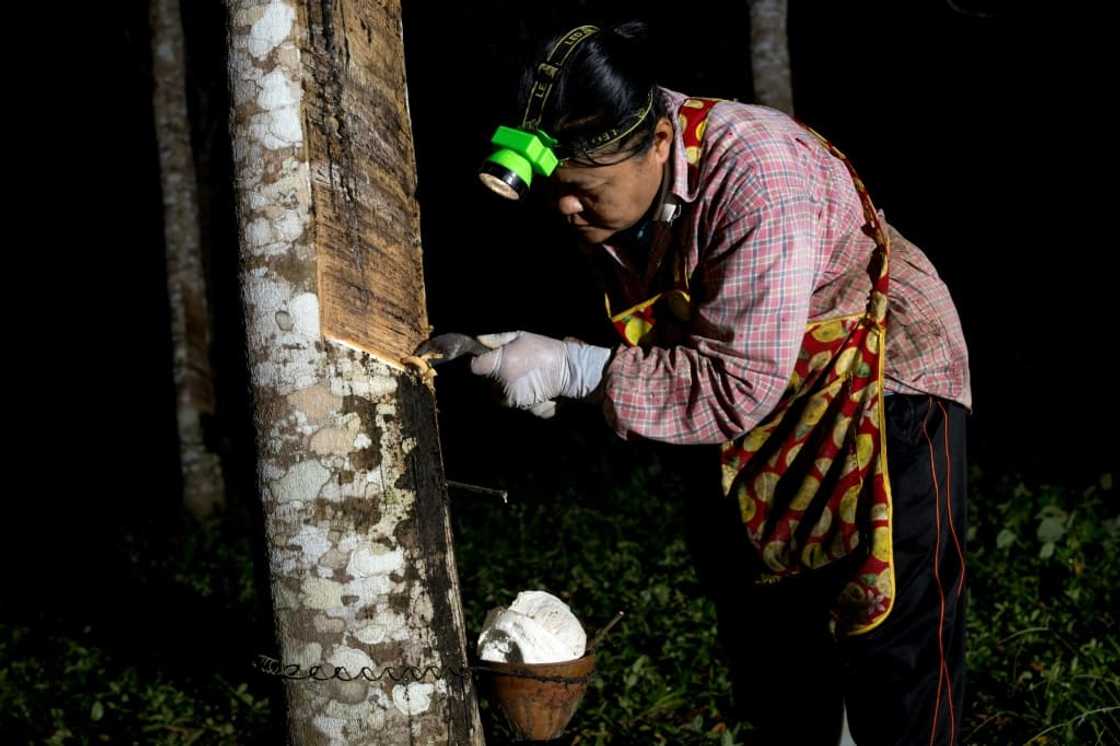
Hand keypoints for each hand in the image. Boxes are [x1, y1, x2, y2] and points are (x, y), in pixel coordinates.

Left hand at [470, 331, 611, 415]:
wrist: (569, 370)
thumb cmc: (546, 349)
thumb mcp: (522, 335)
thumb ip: (498, 338)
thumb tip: (479, 341)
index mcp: (502, 361)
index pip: (476, 366)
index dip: (478, 363)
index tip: (483, 361)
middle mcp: (504, 381)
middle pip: (484, 384)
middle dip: (490, 378)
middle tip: (504, 370)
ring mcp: (512, 396)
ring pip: (496, 395)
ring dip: (501, 389)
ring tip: (516, 379)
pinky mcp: (522, 406)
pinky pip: (509, 402)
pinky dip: (513, 397)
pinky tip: (524, 387)